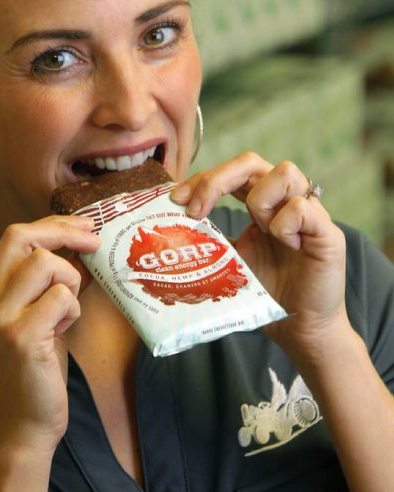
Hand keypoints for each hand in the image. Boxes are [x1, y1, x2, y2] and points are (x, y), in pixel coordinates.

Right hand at [0, 216, 100, 455]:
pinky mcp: (21, 336)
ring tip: (66, 312)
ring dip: (69, 281)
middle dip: (64, 233)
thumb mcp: (33, 317)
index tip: (83, 228)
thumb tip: (80, 247)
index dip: (53, 226)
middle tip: (93, 243)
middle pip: (23, 238)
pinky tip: (64, 330)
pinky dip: (72, 309)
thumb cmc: (34, 370)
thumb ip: (46, 283)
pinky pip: (60, 297)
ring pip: (45, 264)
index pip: (15, 237)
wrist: (21, 427)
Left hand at [172, 152, 346, 358]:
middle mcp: (284, 201)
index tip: (175, 201)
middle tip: (196, 209)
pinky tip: (286, 245)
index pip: (231, 172)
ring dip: (260, 199)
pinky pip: (303, 208)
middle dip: (216, 179)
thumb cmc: (265, 294)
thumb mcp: (227, 263)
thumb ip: (208, 243)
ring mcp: (309, 213)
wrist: (300, 330)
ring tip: (260, 230)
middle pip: (251, 161)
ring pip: (284, 171)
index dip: (202, 179)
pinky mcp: (328, 232)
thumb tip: (164, 236)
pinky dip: (285, 224)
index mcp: (261, 204)